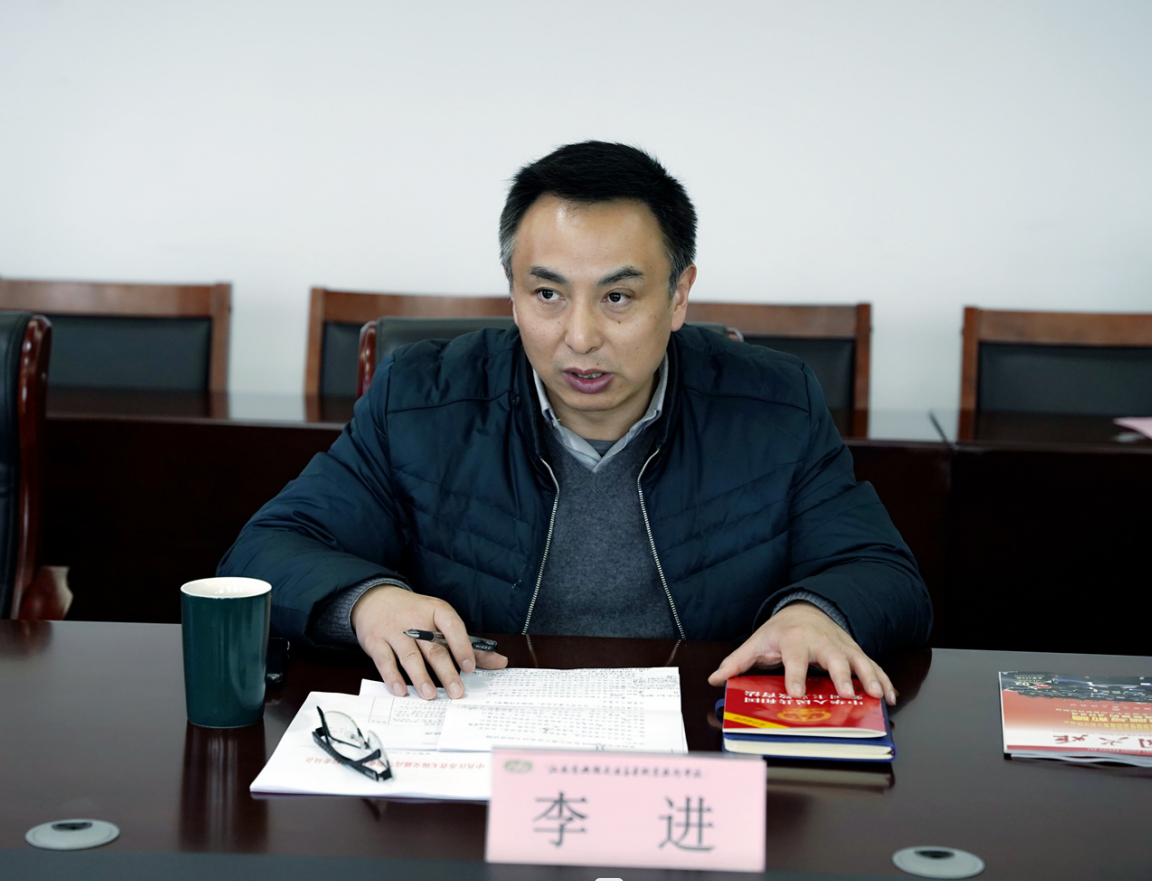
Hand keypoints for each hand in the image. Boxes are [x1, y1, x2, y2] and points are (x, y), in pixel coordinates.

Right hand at [350, 585, 507, 699]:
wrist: (375, 599)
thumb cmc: (415, 614)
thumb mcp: (441, 621)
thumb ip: (469, 644)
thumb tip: (500, 662)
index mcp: (436, 611)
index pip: (452, 626)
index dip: (462, 646)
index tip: (470, 667)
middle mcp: (416, 620)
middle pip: (433, 648)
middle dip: (446, 672)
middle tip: (457, 692)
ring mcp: (394, 631)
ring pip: (410, 656)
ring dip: (421, 677)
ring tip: (431, 695)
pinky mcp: (376, 641)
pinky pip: (385, 661)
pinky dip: (393, 677)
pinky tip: (401, 690)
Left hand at [707, 601, 896, 705]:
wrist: (805, 610)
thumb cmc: (780, 631)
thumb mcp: (757, 643)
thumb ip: (737, 662)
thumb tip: (715, 678)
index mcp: (794, 639)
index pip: (794, 659)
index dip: (795, 677)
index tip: (795, 694)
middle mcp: (821, 641)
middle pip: (833, 657)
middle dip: (841, 675)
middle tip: (846, 694)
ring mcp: (842, 647)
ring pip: (859, 661)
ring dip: (869, 678)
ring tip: (877, 696)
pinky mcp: (855, 652)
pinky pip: (873, 666)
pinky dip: (883, 680)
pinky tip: (889, 697)